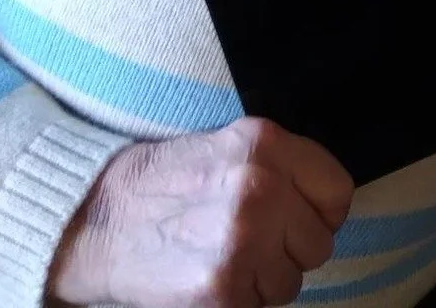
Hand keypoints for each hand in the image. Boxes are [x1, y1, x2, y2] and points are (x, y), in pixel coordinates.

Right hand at [48, 118, 354, 307]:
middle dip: (289, 249)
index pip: (338, 192)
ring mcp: (242, 240)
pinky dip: (240, 301)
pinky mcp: (222, 287)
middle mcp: (260, 187)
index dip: (320, 212)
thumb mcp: (230, 146)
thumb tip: (328, 205)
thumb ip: (283, 167)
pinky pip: (262, 306)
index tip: (296, 217)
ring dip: (264, 279)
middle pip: (319, 243)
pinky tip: (209, 277)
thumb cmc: (166, 182)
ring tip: (223, 257)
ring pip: (291, 282)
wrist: (97, 219)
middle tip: (249, 241)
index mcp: (265, 144)